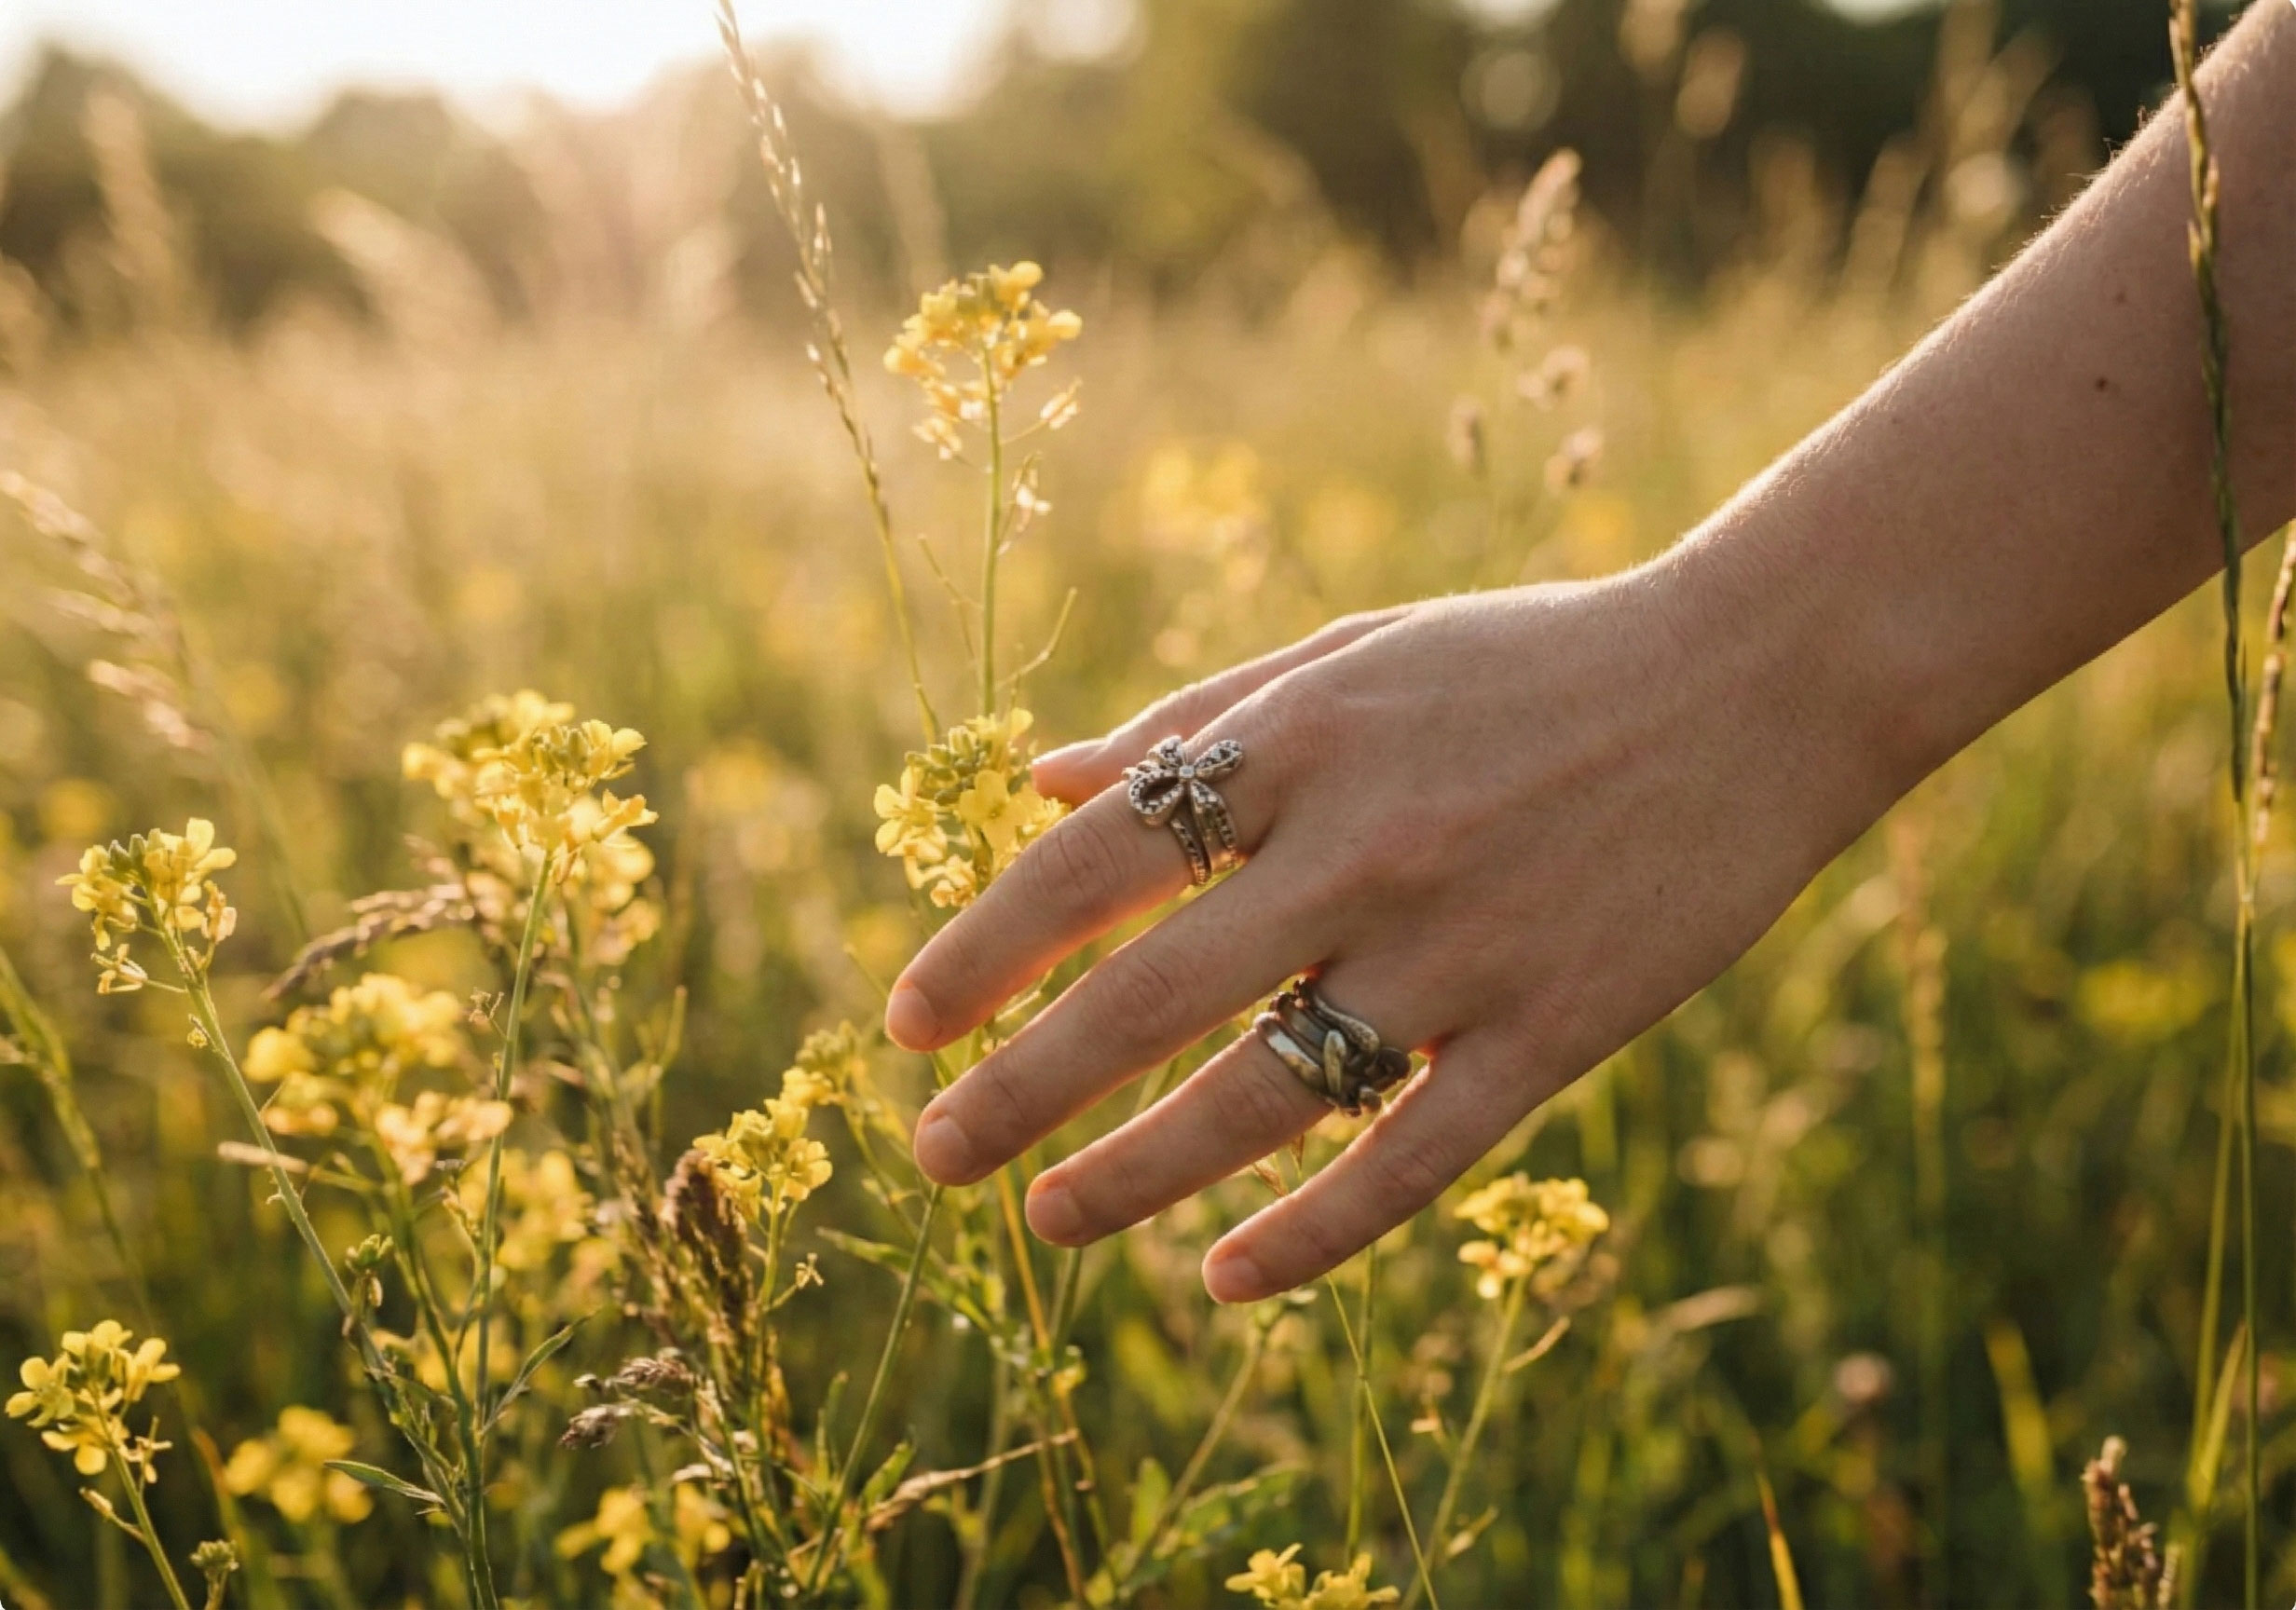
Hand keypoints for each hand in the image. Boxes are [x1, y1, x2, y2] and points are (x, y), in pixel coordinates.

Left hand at [889, 556, 1891, 1301]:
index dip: (983, 950)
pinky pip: (1414, 1161)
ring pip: (1264, 1103)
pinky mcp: (1555, 1030)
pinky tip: (1226, 1280)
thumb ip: (1195, 719)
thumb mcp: (1349, 653)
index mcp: (1298, 740)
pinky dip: (1314, 1235)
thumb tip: (1037, 775)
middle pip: (1146, 1001)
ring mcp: (1461, 949)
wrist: (1754, 680)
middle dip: (1018, 1091)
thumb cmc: (1525, 662)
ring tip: (1047, 1222)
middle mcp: (1362, 849)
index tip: (908, 1020)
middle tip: (936, 1155)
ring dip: (1135, 1177)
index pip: (1094, 861)